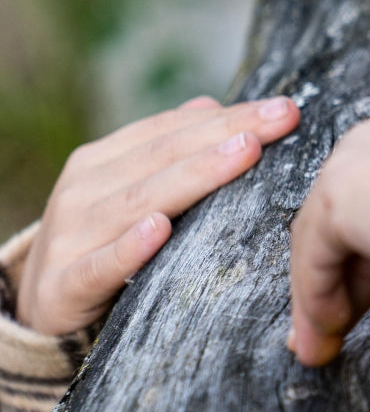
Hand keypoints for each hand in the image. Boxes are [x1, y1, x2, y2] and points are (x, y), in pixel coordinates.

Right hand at [17, 96, 300, 336]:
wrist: (42, 306)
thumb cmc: (102, 242)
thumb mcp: (131, 191)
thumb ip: (166, 150)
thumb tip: (209, 106)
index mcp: (103, 161)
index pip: (172, 131)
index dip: (229, 117)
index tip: (284, 110)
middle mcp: (83, 190)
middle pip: (163, 157)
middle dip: (225, 136)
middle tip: (277, 122)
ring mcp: (71, 236)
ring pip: (138, 202)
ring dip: (193, 177)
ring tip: (242, 155)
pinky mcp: (64, 286)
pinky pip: (100, 265)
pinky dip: (129, 247)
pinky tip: (159, 229)